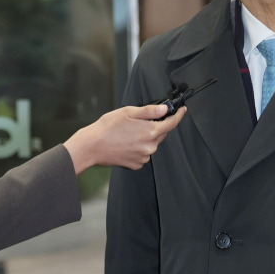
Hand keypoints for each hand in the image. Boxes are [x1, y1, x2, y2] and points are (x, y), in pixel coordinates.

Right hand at [63, 103, 185, 173]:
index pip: (171, 123)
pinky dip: (140, 147)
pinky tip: (127, 143)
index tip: (183, 110)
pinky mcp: (137, 164)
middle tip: (141, 120)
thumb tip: (165, 109)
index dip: (179, 116)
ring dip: (147, 137)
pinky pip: (144, 153)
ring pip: (152, 143)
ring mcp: (144, 157)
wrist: (92, 146)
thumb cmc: (107, 127)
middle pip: (161, 134)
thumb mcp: (128, 112)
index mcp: (150, 132)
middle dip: (157, 125)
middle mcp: (150, 147)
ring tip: (129, 132)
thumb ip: (149, 111)